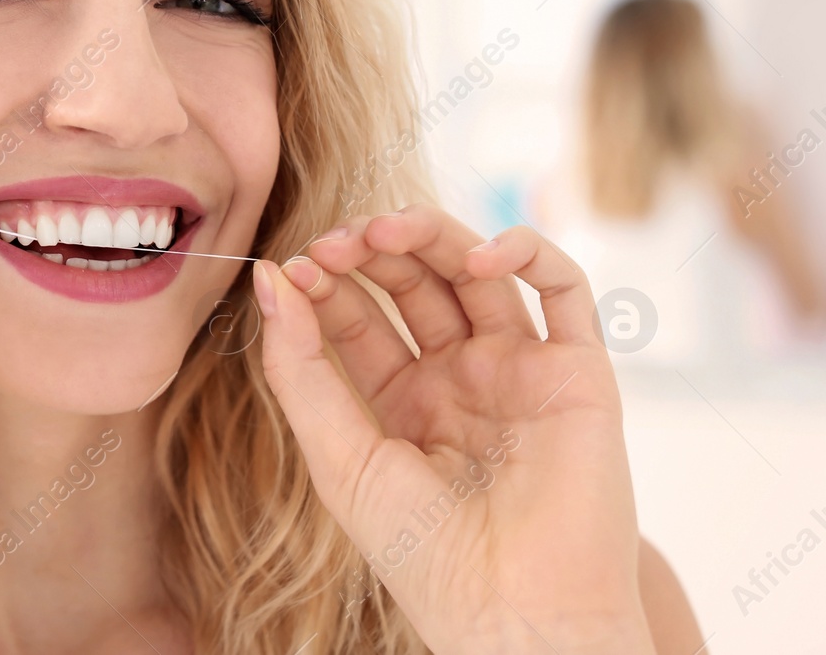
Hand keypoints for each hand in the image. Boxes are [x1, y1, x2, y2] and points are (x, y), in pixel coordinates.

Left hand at [254, 204, 654, 654]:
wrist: (516, 616)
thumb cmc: (422, 555)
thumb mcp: (338, 456)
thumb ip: (300, 367)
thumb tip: (268, 274)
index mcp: (403, 401)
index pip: (359, 316)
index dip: (327, 283)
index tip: (292, 266)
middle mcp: (462, 378)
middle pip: (413, 283)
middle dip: (372, 250)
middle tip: (333, 242)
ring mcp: (520, 369)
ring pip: (477, 272)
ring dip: (432, 235)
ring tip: (385, 230)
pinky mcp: (578, 371)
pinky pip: (563, 288)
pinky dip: (526, 253)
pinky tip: (476, 258)